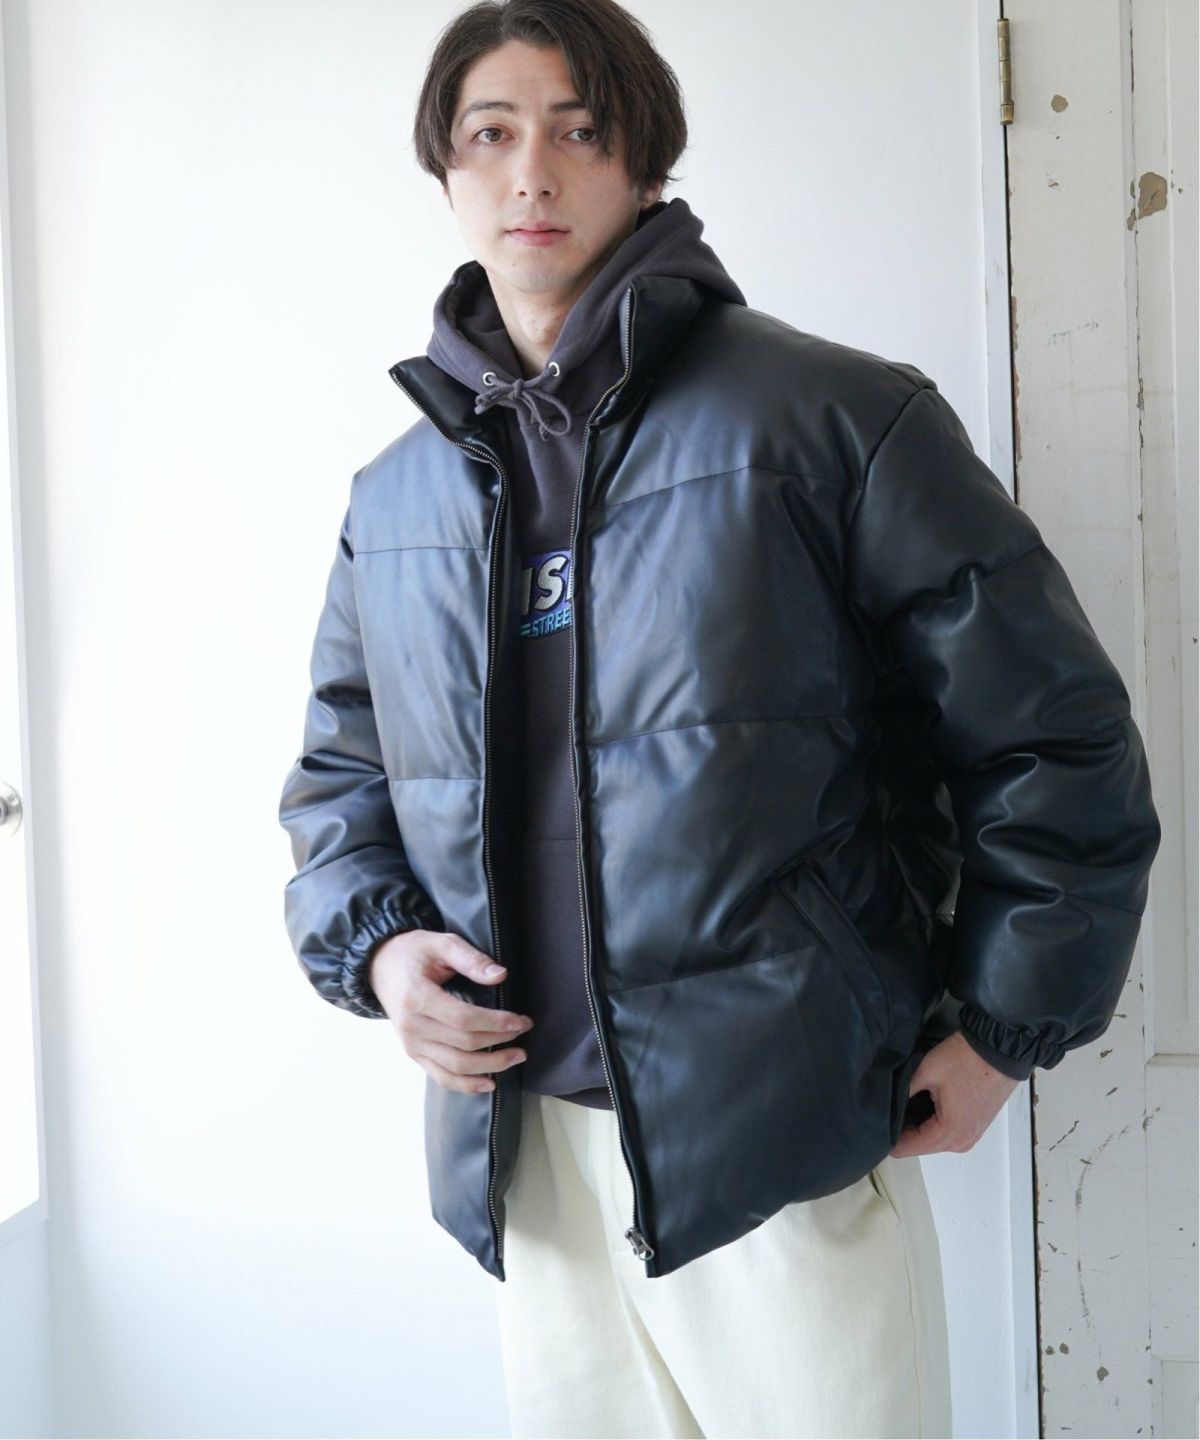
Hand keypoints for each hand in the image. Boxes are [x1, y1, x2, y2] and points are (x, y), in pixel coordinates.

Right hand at [368, 931, 533, 1094]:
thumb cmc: (414, 952)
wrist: (380, 966)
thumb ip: (471, 959)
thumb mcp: (442, 943)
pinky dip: (466, 1085)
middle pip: (463, 1044)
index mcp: (417, 997)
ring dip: (490, 1066)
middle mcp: (412, 1026)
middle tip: (524, 1031)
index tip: (521, 1020)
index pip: (464, 1019)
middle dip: (499, 1042)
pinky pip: (441, 1076)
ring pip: (455, 1066)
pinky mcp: (413, 1053)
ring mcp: (411, 1044)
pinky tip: (489, 1083)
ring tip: (516, 1057)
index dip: (496, 1023)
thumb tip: (500, 976)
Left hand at [889, 1030, 1020, 1156]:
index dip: (888, 1135)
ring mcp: (971, 1136)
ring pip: (933, 1140)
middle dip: (903, 1130)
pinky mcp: (976, 1127)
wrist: (1000, 1049)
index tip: (876, 1120)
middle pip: (920, 1146)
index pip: (906, 1148)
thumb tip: (887, 1104)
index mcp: (948, 1133)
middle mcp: (961, 1143)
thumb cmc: (965, 1059)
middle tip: (890, 1105)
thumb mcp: (926, 1071)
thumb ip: (903, 1091)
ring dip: (919, 1126)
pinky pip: (948, 1133)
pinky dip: (934, 1122)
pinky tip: (924, 1102)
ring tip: (906, 1101)